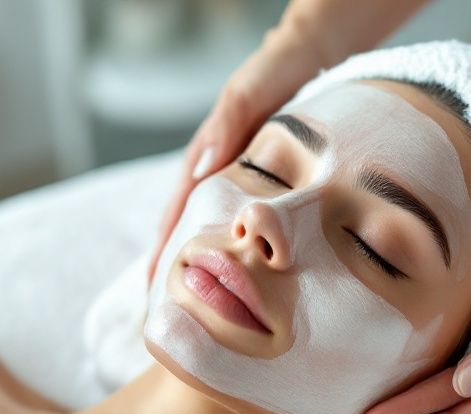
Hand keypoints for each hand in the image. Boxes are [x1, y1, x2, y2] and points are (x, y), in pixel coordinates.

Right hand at [147, 26, 328, 282]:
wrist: (316, 44)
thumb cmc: (281, 65)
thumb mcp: (251, 91)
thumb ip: (227, 124)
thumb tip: (200, 171)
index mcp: (209, 153)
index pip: (179, 210)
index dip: (165, 248)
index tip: (154, 288)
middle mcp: (220, 166)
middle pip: (192, 223)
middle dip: (179, 265)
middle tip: (172, 311)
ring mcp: (244, 173)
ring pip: (220, 224)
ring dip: (208, 260)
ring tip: (204, 303)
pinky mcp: (267, 175)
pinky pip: (249, 216)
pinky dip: (242, 244)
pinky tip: (251, 270)